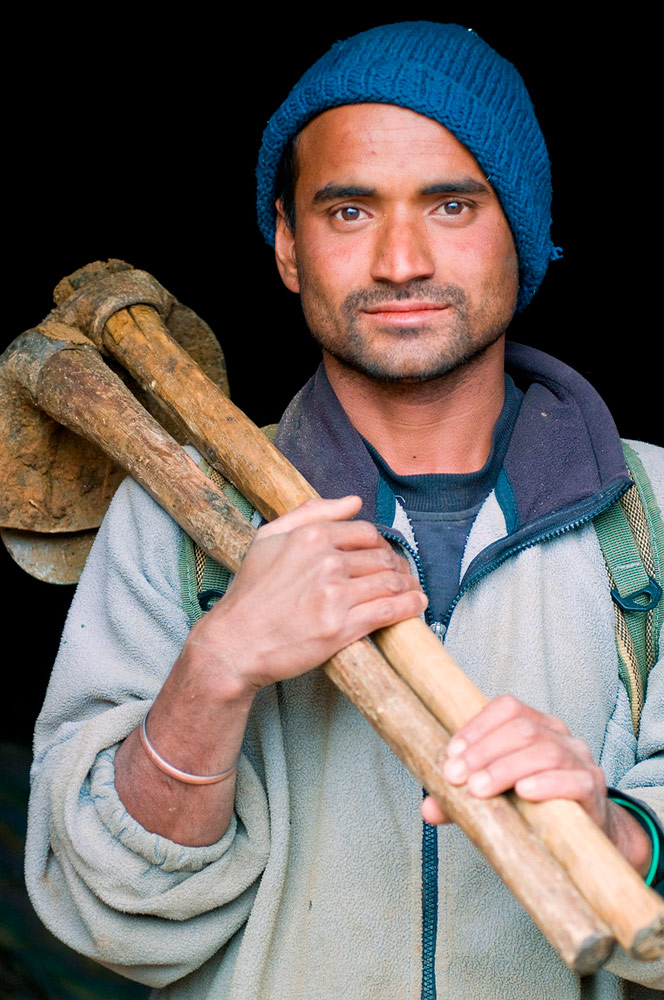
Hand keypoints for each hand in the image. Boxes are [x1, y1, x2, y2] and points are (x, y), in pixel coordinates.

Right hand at [187, 495, 426, 696]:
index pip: (365, 533)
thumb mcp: (268, 538)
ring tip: (412, 590)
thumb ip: (310, 511)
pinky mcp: (340, 627)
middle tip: (403, 577)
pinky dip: (409, 606)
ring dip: (408, 585)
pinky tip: (416, 604)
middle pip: (382, 557)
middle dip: (398, 567)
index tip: (384, 557)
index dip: (381, 545)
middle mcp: (325, 562)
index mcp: (310, 537)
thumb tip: (354, 501)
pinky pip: (387, 611)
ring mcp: (334, 595)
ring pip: (390, 582)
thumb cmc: (249, 593)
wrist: (235, 643)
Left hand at [421, 694, 652, 874]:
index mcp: (535, 724)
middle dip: (483, 752)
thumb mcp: (496, 796)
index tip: (450, 754)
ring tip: (480, 789)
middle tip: (456, 778)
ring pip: (545, 751)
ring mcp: (579, 759)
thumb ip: (463, 800)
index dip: (477, 727)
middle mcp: (559, 735)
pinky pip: (573, 780)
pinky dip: (547, 784)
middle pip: (522, 730)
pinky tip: (524, 793)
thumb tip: (428, 810)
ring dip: (506, 769)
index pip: (507, 708)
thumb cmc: (534, 806)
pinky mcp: (592, 788)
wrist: (585, 834)